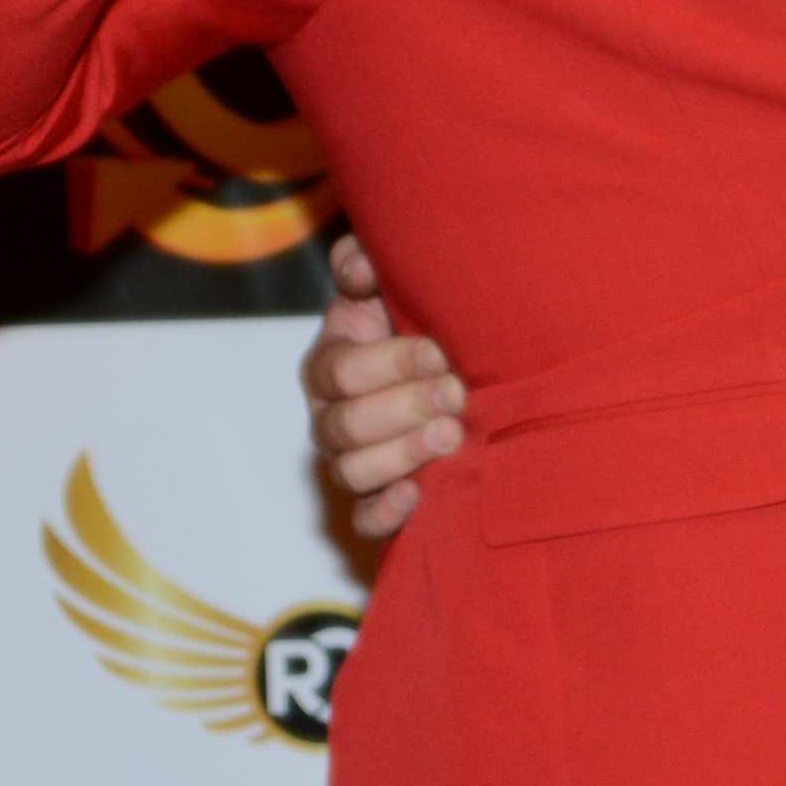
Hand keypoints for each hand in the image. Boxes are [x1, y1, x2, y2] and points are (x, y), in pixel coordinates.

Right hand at [308, 233, 468, 538]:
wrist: (450, 376)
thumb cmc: (418, 329)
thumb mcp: (391, 290)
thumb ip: (367, 266)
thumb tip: (360, 267)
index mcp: (329, 365)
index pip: (341, 371)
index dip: (389, 364)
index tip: (441, 353)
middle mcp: (331, 417)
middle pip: (344, 424)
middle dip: (404, 408)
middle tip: (456, 394)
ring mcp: (348, 462)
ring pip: (350, 472)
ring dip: (401, 455)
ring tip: (451, 436)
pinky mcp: (375, 501)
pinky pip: (364, 519)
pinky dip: (386, 512)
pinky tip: (418, 493)